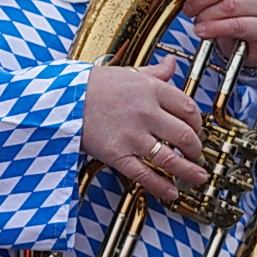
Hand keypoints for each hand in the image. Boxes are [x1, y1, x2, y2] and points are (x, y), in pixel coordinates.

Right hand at [82, 57, 208, 202]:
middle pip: (185, 135)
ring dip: (189, 172)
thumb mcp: (125, 72)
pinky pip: (145, 174)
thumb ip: (153, 72)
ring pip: (171, 159)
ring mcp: (132, 135)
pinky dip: (161, 187)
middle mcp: (145, 112)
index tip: (197, 129)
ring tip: (197, 176)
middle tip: (197, 154)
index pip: (188, 108)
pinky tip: (171, 192)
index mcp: (150, 89)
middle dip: (196, 149)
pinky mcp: (117, 154)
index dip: (198, 123)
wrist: (58, 98)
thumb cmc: (89, 85)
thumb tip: (172, 64)